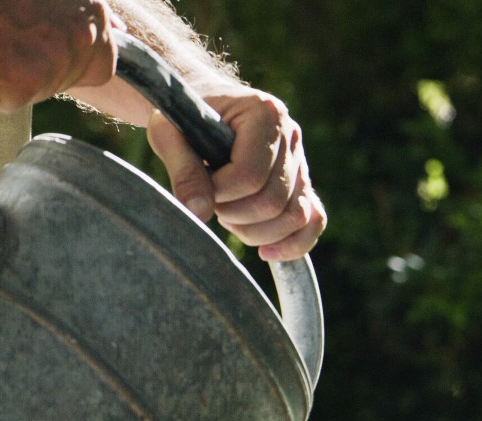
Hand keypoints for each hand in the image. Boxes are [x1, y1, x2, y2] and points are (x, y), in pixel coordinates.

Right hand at [0, 0, 120, 109]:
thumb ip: (90, 14)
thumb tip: (120, 28)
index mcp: (94, 13)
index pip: (101, 67)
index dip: (69, 65)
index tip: (41, 45)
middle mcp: (84, 36)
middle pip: (69, 81)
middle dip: (42, 69)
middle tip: (12, 38)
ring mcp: (56, 58)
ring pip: (43, 92)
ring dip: (19, 78)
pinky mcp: (24, 78)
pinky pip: (13, 102)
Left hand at [147, 87, 326, 260]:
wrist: (201, 107)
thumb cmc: (182, 118)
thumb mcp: (168, 134)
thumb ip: (183, 171)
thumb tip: (199, 213)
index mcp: (265, 114)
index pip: (250, 175)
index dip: (221, 193)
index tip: (199, 184)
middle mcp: (291, 136)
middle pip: (274, 201)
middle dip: (235, 214)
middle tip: (210, 201)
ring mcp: (301, 162)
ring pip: (295, 216)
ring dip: (256, 230)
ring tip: (228, 216)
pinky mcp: (302, 184)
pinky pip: (313, 221)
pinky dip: (294, 243)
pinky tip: (266, 253)